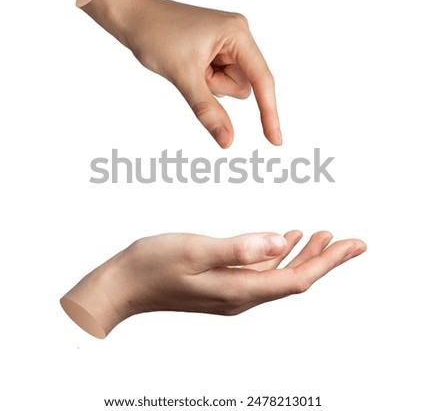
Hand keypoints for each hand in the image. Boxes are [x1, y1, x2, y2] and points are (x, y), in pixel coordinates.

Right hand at [60, 231, 365, 337]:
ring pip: (279, 273)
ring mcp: (231, 290)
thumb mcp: (196, 250)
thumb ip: (240, 247)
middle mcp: (241, 295)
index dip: (330, 262)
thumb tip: (282, 241)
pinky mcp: (221, 283)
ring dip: (304, 255)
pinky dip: (278, 254)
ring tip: (322, 234)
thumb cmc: (153, 265)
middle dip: (325, 259)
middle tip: (350, 240)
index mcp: (239, 289)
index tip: (355, 244)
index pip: (298, 278)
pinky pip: (260, 270)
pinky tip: (283, 239)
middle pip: (294, 278)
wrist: (122, 285)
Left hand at [76, 0, 280, 147]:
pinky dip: (204, 81)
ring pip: (230, 85)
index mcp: (237, 33)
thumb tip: (227, 141)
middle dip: (217, 88)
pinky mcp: (215, 51)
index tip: (275, 140)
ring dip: (209, 85)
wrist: (130, 16)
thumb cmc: (155, 34)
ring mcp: (226, 44)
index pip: (261, 80)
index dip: (269, 112)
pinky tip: (188, 64)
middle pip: (243, 85)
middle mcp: (237, 37)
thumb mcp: (184, 76)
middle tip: (193, 71)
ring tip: (188, 65)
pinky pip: (218, 80)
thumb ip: (207, 110)